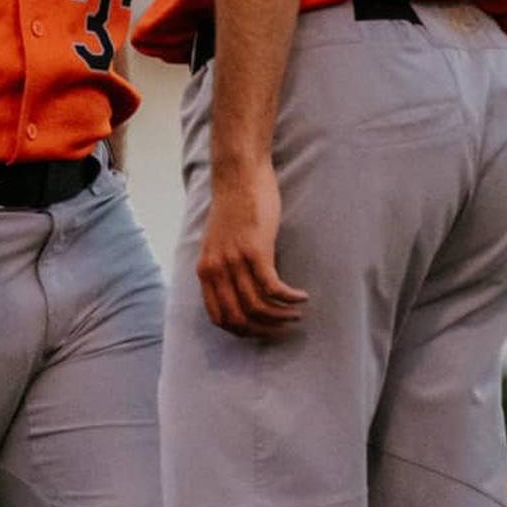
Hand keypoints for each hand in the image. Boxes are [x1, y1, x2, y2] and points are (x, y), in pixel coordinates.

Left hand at [196, 159, 307, 338]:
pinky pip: (273, 287)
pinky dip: (289, 298)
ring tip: (296, 314)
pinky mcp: (256, 250)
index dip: (242, 331)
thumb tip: (238, 291)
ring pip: (258, 306)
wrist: (239, 176)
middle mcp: (217, 269)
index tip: (261, 330)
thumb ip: (223, 267)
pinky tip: (301, 297)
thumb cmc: (233, 206)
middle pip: (240, 318)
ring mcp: (235, 261)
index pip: (219, 318)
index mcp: (205, 270)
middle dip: (264, 330)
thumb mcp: (218, 243)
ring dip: (281, 316)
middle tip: (283, 328)